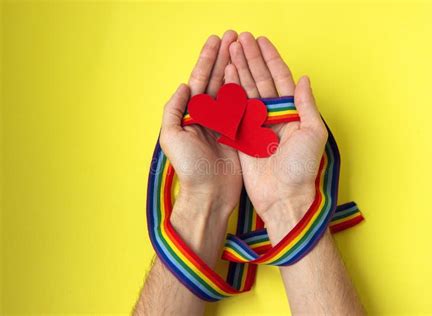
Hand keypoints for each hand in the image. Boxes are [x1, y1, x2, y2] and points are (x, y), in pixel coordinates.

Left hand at [160, 31, 240, 218]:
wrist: (210, 194)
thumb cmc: (189, 168)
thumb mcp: (172, 137)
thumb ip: (174, 110)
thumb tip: (184, 86)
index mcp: (190, 114)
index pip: (200, 80)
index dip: (207, 60)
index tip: (217, 41)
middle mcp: (207, 115)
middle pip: (217, 80)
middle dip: (224, 57)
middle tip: (235, 37)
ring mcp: (224, 123)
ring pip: (231, 89)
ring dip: (236, 68)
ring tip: (244, 49)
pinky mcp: (239, 132)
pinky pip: (244, 106)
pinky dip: (247, 89)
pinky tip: (252, 75)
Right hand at [225, 33, 327, 225]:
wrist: (283, 197)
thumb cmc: (302, 168)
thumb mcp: (313, 133)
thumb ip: (306, 104)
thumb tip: (304, 78)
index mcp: (292, 112)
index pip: (280, 78)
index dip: (270, 59)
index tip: (260, 41)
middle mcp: (274, 115)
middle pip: (260, 80)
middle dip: (251, 59)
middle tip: (240, 39)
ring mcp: (257, 125)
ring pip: (246, 91)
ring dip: (239, 70)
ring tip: (230, 51)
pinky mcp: (242, 136)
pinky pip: (235, 110)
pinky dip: (230, 93)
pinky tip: (225, 76)